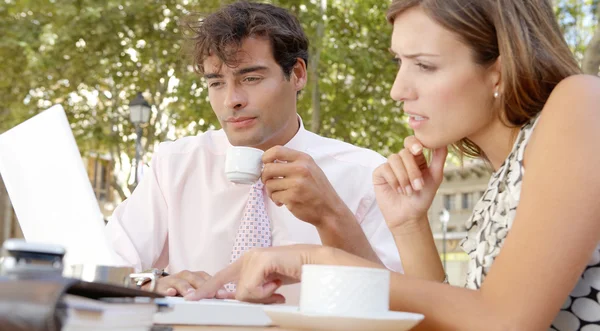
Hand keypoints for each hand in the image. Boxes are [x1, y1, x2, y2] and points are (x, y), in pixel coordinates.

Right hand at [144, 270, 224, 296]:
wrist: (154, 285)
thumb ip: (207, 291)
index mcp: (194, 276)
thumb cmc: (178, 288)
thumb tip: (224, 298)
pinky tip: (171, 293)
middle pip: (194, 278)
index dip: (215, 285)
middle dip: (203, 286)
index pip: (206, 278)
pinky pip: (163, 288)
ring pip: (180, 282)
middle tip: (211, 294)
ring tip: (192, 295)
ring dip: (186, 288)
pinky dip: (167, 290)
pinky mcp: (159, 286)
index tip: (223, 294)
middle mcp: (184, 276)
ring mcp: (172, 280)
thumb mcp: (193, 288)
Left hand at [183, 245, 330, 303]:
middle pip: (234, 291)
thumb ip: (251, 289)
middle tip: (274, 291)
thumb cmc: (294, 272)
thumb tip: (232, 298)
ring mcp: (252, 257)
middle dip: (253, 298)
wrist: (313, 262)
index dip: (207, 289)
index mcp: (246, 261)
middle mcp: (246, 257)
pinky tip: (278, 282)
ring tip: (278, 285)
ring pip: (242, 293)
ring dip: (263, 295)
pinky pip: (251, 289)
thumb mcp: (268, 285)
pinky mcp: (260, 261)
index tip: (192, 299)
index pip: (221, 277)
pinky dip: (266, 292)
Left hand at [261, 146, 346, 226]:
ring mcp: (296, 184)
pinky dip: (276, 200)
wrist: (330, 209)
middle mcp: (301, 169)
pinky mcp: (292, 198)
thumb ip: (293, 163)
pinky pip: (274, 196)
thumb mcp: (311, 168)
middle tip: (270, 182)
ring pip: (269, 184)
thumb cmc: (317, 189)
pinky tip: (284, 202)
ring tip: (280, 194)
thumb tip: (269, 161)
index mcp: (304, 159)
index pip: (276, 151)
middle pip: (268, 168)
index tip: (265, 164)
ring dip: (271, 191)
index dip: (266, 157)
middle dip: (265, 177)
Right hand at [373, 136, 447, 229]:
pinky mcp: (379, 173)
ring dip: (403, 178)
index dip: (414, 143)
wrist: (409, 216)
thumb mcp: (435, 177)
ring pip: (394, 160)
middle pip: (404, 152)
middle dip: (412, 171)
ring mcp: (389, 165)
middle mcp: (401, 159)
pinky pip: (385, 169)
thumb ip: (439, 158)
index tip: (419, 150)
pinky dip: (394, 181)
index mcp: (415, 157)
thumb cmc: (422, 198)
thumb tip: (444, 141)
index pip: (412, 141)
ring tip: (408, 192)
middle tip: (418, 187)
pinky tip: (398, 191)